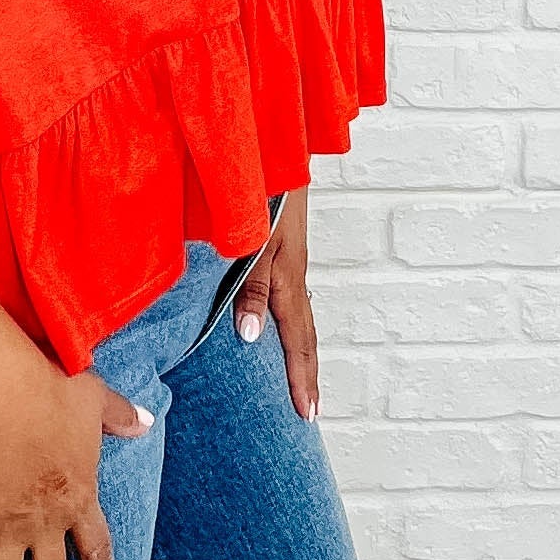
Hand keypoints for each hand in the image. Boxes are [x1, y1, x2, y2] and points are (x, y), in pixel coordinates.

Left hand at [232, 187, 318, 421]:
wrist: (275, 145)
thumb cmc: (262, 186)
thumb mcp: (254, 237)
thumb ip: (251, 286)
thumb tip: (250, 338)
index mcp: (287, 274)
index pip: (298, 339)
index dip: (300, 378)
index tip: (305, 414)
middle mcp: (293, 270)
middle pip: (306, 331)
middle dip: (307, 372)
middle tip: (309, 410)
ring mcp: (291, 256)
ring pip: (299, 312)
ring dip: (299, 347)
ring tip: (298, 376)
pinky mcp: (284, 243)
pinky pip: (290, 293)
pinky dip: (289, 318)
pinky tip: (278, 320)